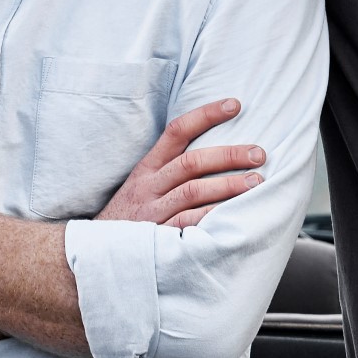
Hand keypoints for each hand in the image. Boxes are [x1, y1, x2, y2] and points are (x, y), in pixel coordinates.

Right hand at [96, 97, 264, 227]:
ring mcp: (153, 212)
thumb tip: (216, 149)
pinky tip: (235, 216)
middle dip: (229, 155)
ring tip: (256, 182)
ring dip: (228, 186)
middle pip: (192, 162)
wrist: (97, 252)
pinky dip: (212, 218)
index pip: (177, 131)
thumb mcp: (142, 185)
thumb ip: (171, 167)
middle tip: (259, 153)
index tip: (235, 104)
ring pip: (193, 191)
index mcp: (147, 168)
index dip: (206, 115)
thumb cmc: (130, 216)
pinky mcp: (158, 237)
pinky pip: (188, 224)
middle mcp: (150, 186)